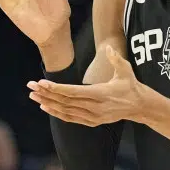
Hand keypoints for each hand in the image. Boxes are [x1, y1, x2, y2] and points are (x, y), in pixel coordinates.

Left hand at [28, 44, 145, 125]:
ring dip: (48, 104)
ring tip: (34, 97)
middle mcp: (95, 107)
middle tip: (31, 87)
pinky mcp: (92, 122)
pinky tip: (46, 107)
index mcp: (101, 94)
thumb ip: (116, 59)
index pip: (73, 92)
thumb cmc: (131, 85)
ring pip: (66, 111)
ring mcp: (93, 117)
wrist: (139, 107)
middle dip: (46, 94)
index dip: (56, 88)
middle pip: (65, 102)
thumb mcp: (126, 70)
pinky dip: (57, 113)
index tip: (41, 83)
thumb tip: (108, 48)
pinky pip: (71, 118)